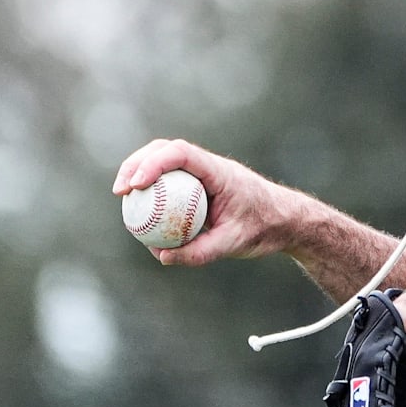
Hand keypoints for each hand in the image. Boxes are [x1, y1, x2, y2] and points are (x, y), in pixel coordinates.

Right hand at [113, 139, 301, 265]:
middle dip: (136, 164)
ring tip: (123, 197)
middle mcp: (209, 166)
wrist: (285, 220)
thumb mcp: (234, 243)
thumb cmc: (264, 228)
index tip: (134, 186)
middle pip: (165, 150)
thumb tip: (162, 256)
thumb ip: (200, 252)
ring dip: (141, 173)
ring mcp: (204, 174)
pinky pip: (172, 183)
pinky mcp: (201, 186)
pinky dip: (154, 192)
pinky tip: (140, 213)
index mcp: (219, 171)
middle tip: (119, 191)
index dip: (153, 163)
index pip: (180, 154)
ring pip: (165, 163)